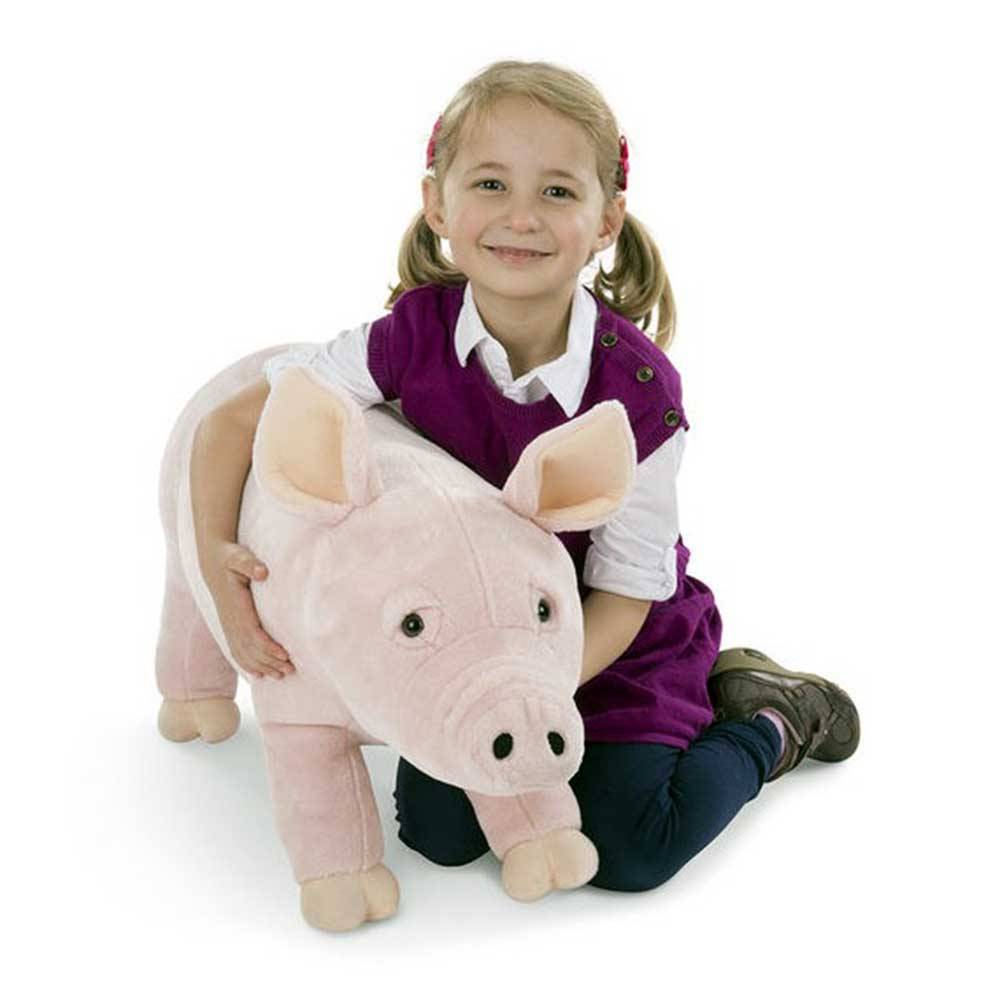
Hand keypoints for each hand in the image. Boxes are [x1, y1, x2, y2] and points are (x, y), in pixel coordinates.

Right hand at [204, 542, 295, 679]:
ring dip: (262, 666)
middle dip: (270, 662)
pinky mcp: (228, 627)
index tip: (285, 655)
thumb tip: (263, 572)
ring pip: (243, 654)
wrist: (211, 561)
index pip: (252, 634)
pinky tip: (259, 675)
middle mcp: (229, 621)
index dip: (268, 647)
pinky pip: (236, 651)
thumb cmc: (229, 558)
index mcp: (235, 608)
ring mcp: (227, 626)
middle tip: (290, 670)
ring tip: (281, 675)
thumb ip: (249, 564)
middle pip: (250, 649)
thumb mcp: (238, 557)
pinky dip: (247, 665)